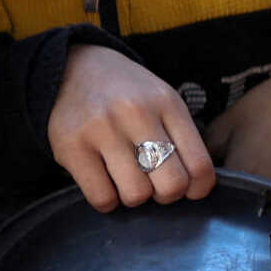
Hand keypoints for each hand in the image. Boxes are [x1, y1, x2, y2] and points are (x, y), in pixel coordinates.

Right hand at [47, 44, 216, 210]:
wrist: (72, 69)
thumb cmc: (124, 94)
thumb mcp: (160, 101)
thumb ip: (179, 136)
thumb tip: (194, 186)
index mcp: (166, 103)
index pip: (199, 164)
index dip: (198, 188)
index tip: (189, 190)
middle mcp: (136, 114)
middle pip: (170, 185)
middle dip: (165, 195)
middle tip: (154, 186)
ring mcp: (101, 130)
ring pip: (136, 194)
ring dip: (134, 197)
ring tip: (126, 182)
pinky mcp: (71, 147)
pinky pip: (101, 197)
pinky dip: (107, 200)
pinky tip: (104, 184)